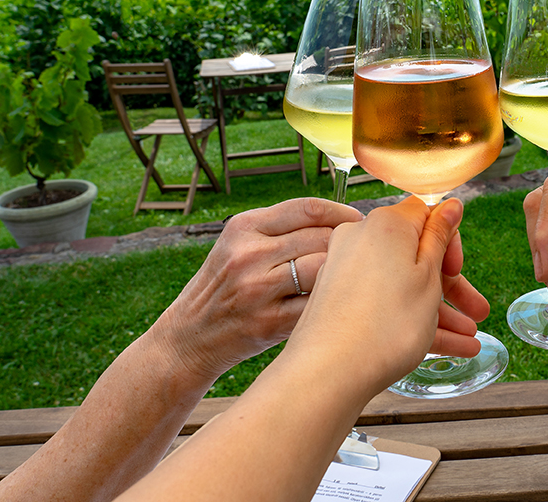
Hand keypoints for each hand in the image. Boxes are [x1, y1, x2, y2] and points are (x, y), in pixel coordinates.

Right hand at [154, 197, 364, 382]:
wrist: (188, 338)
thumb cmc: (226, 287)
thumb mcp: (239, 246)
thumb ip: (281, 230)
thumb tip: (342, 219)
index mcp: (243, 227)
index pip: (307, 208)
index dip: (341, 213)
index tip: (359, 221)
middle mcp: (248, 254)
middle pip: (321, 238)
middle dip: (345, 246)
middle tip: (359, 256)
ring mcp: (257, 289)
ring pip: (323, 269)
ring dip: (340, 275)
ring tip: (347, 280)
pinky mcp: (268, 322)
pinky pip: (316, 305)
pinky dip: (329, 303)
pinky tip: (331, 305)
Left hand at [292, 196, 471, 388]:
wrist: (329, 372)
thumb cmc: (386, 323)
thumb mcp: (429, 277)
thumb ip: (439, 238)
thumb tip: (449, 204)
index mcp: (386, 223)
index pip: (426, 214)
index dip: (449, 240)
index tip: (458, 270)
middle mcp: (361, 238)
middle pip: (416, 253)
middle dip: (451, 285)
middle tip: (477, 312)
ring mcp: (347, 270)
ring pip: (403, 283)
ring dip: (438, 309)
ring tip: (468, 340)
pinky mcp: (339, 299)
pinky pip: (384, 301)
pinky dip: (412, 318)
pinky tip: (447, 346)